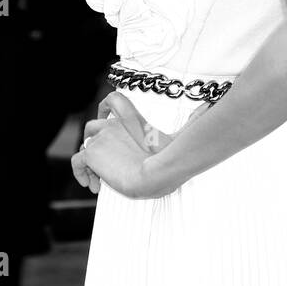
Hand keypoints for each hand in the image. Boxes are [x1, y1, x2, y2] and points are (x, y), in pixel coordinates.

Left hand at [70, 91, 208, 197]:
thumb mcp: (182, 138)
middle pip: (94, 126)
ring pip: (86, 144)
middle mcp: (114, 124)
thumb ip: (193, 119)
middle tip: (108, 165)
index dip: (107, 106)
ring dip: (90, 161)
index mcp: (132, 119)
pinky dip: (81, 172)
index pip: (114, 100)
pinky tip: (92, 185)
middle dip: (98, 143)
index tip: (106, 116)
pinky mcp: (92, 153)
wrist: (153, 176)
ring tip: (99, 181)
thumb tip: (208, 106)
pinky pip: (78, 161)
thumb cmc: (171, 159)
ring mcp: (101, 138)